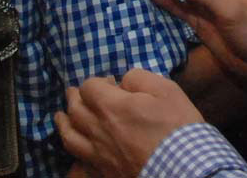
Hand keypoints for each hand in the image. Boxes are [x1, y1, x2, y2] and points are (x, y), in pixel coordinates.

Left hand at [56, 69, 202, 177]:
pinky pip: (79, 161)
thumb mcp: (166, 90)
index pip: (88, 87)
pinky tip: (75, 146)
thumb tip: (123, 81)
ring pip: (69, 137)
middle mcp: (98, 130)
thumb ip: (139, 78)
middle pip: (74, 110)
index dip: (97, 81)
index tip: (110, 83)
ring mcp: (99, 154)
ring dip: (63, 123)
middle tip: (75, 93)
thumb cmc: (177, 127)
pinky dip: (73, 150)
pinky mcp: (104, 172)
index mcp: (111, 107)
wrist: (185, 169)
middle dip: (74, 97)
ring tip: (61, 116)